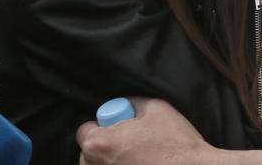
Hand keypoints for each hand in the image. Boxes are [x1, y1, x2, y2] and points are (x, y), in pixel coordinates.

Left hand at [77, 98, 213, 164]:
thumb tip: (122, 106)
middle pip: (88, 154)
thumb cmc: (177, 143)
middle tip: (128, 143)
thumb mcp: (155, 107)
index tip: (117, 128)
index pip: (84, 131)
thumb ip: (131, 103)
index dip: (102, 126)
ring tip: (136, 157)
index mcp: (101, 144)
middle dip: (104, 146)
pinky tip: (141, 164)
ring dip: (112, 161)